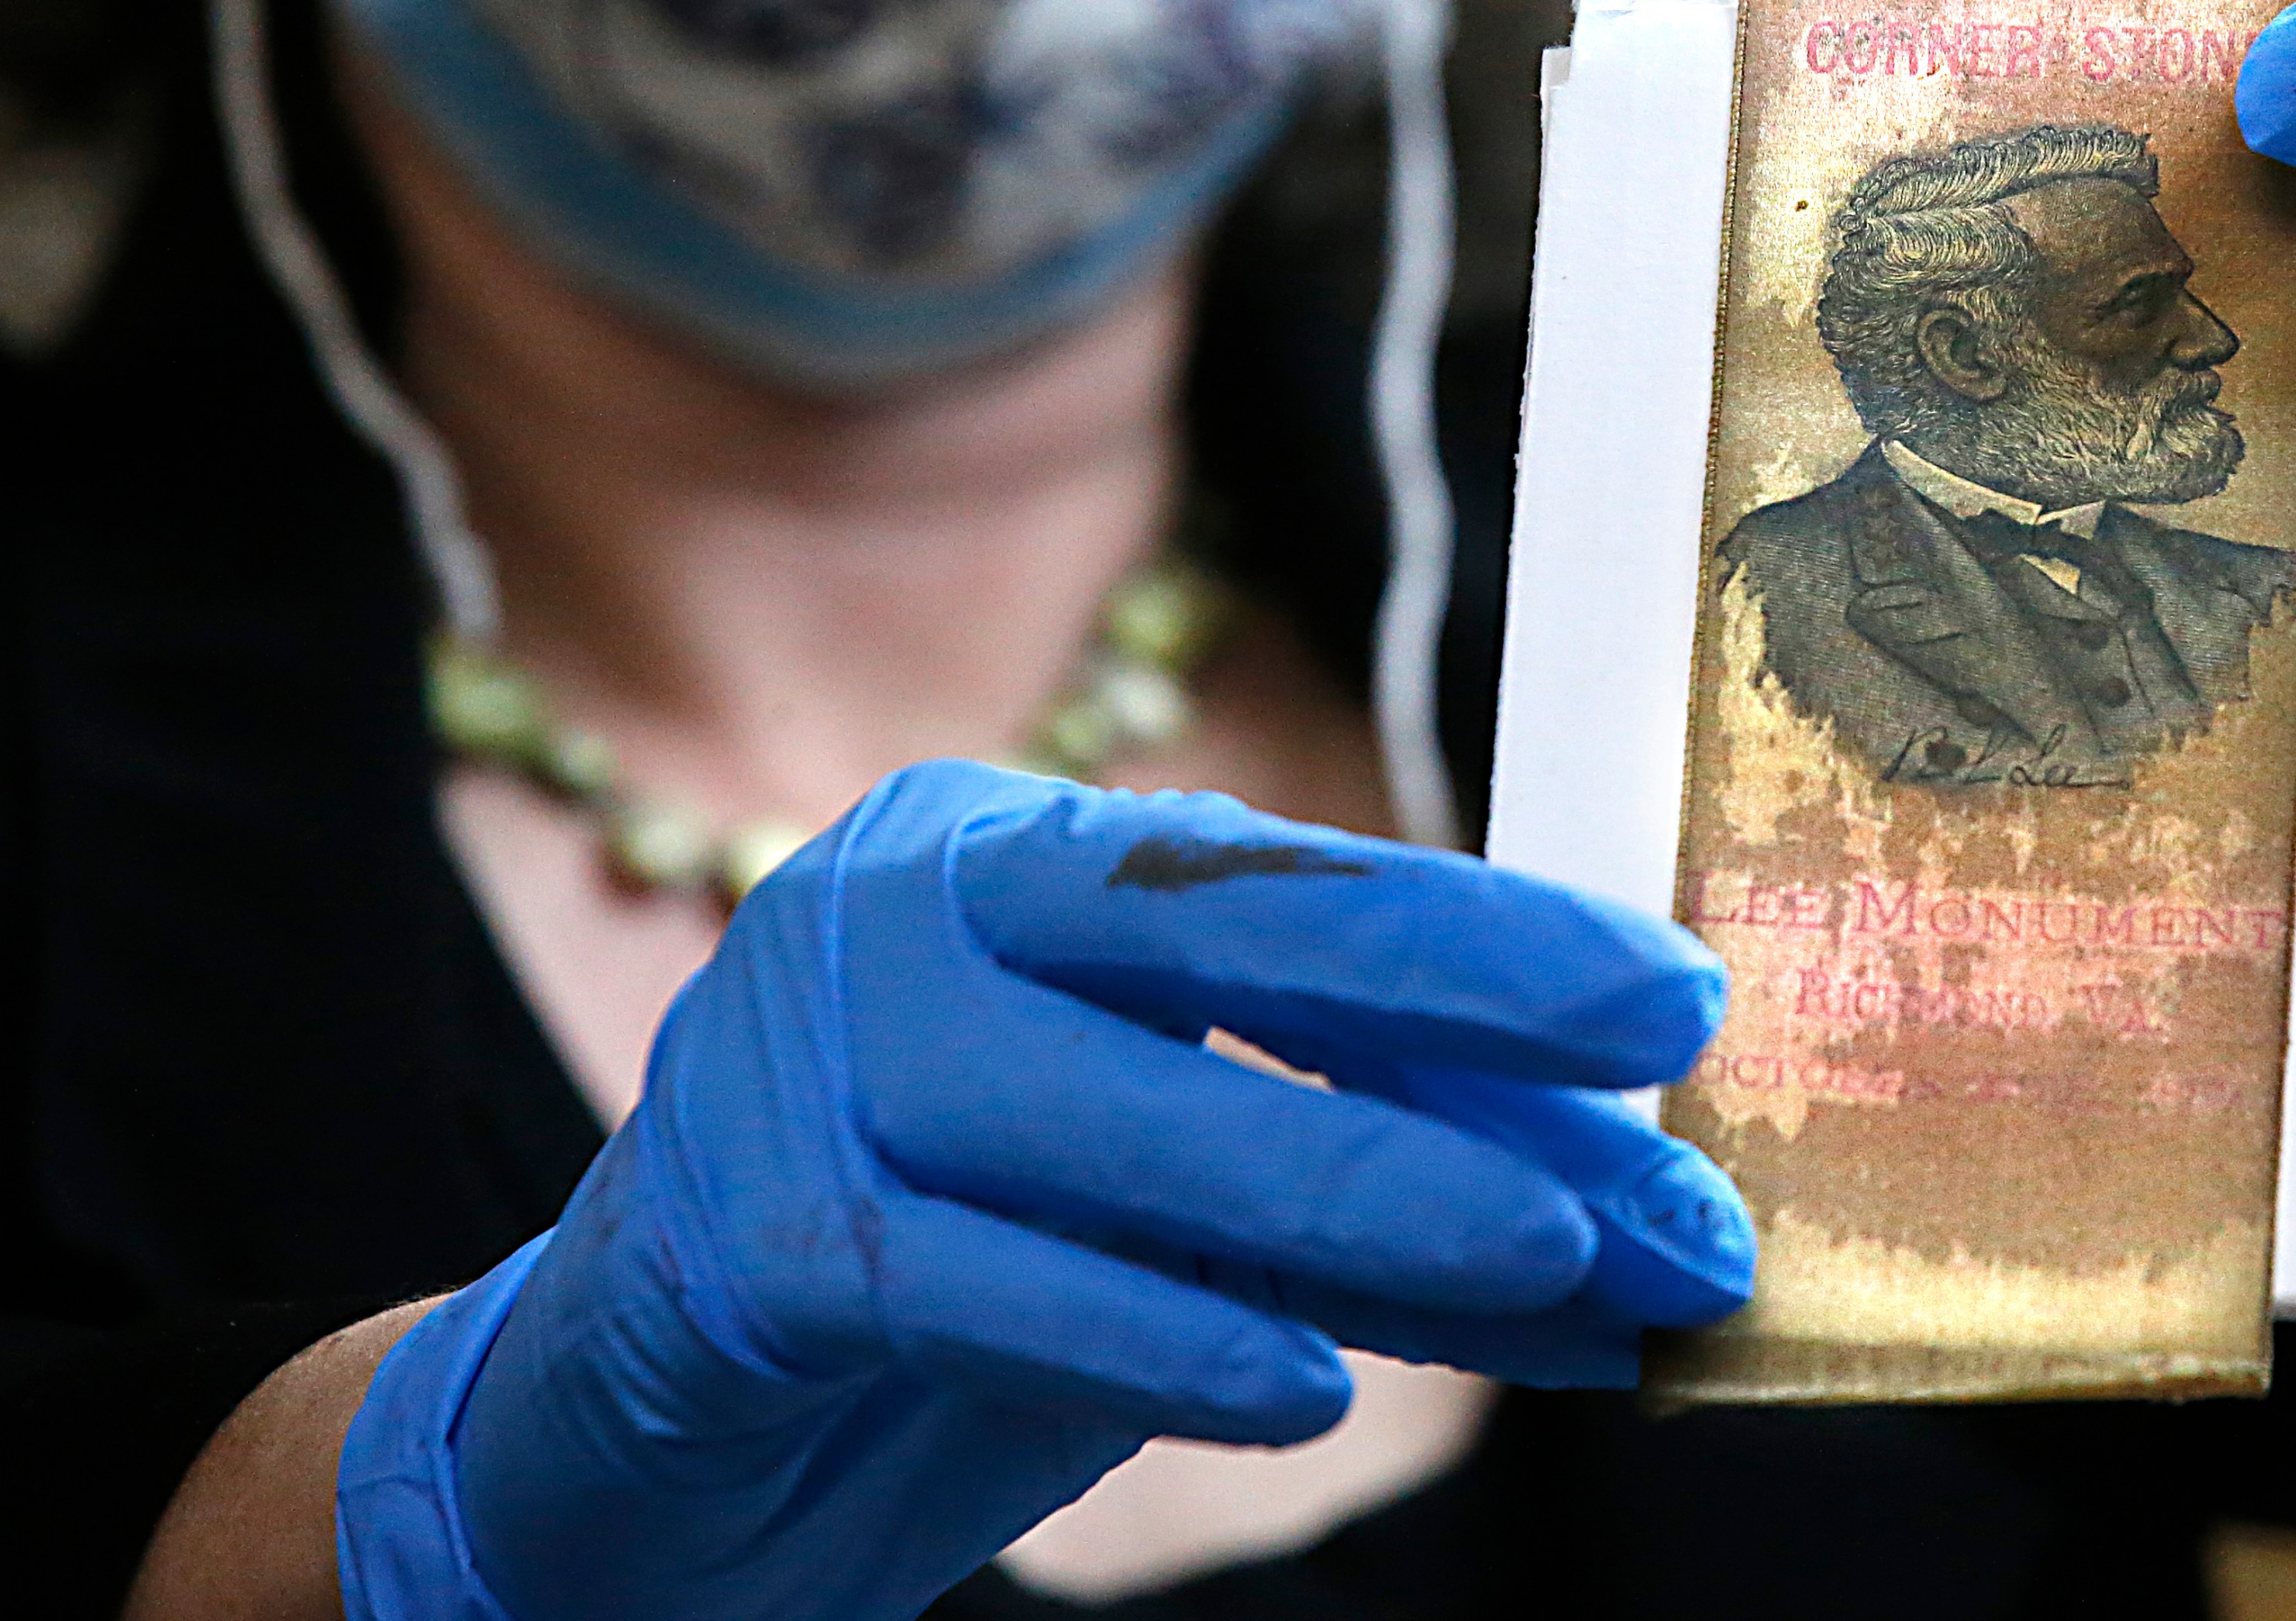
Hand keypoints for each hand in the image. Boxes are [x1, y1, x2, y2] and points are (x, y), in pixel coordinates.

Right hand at [335, 764, 1747, 1620]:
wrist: (612, 1438)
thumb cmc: (930, 1280)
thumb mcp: (1153, 1209)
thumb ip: (1348, 1177)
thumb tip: (1620, 1209)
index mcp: (1012, 858)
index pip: (1288, 888)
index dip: (1494, 946)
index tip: (1683, 1005)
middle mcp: (905, 905)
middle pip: (1224, 935)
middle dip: (1471, 1009)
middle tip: (1667, 1096)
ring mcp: (806, 1055)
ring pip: (1128, 1116)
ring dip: (1364, 1191)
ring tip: (1558, 1259)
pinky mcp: (746, 1238)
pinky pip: (987, 1283)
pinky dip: (1157, 1337)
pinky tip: (1312, 1391)